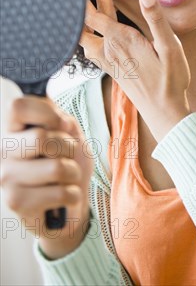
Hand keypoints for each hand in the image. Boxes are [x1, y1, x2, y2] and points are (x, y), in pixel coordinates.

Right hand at [0, 95, 92, 257]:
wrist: (68, 203)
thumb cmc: (67, 161)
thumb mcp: (69, 132)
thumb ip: (62, 119)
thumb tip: (61, 124)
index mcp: (12, 129)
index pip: (18, 106)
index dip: (47, 113)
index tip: (61, 126)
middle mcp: (2, 151)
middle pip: (41, 138)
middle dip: (68, 147)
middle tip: (68, 156)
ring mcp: (6, 177)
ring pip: (55, 167)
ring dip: (74, 172)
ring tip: (68, 177)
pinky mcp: (16, 202)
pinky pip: (61, 192)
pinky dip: (73, 194)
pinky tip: (65, 195)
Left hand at [80, 0, 190, 141]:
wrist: (165, 113)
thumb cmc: (171, 81)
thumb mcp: (171, 49)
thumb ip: (157, 21)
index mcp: (122, 41)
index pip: (97, 10)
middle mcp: (110, 50)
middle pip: (86, 21)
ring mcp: (109, 61)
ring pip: (83, 37)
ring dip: (79, 20)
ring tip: (77, 5)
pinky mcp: (111, 70)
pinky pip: (90, 49)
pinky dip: (84, 36)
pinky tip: (89, 35)